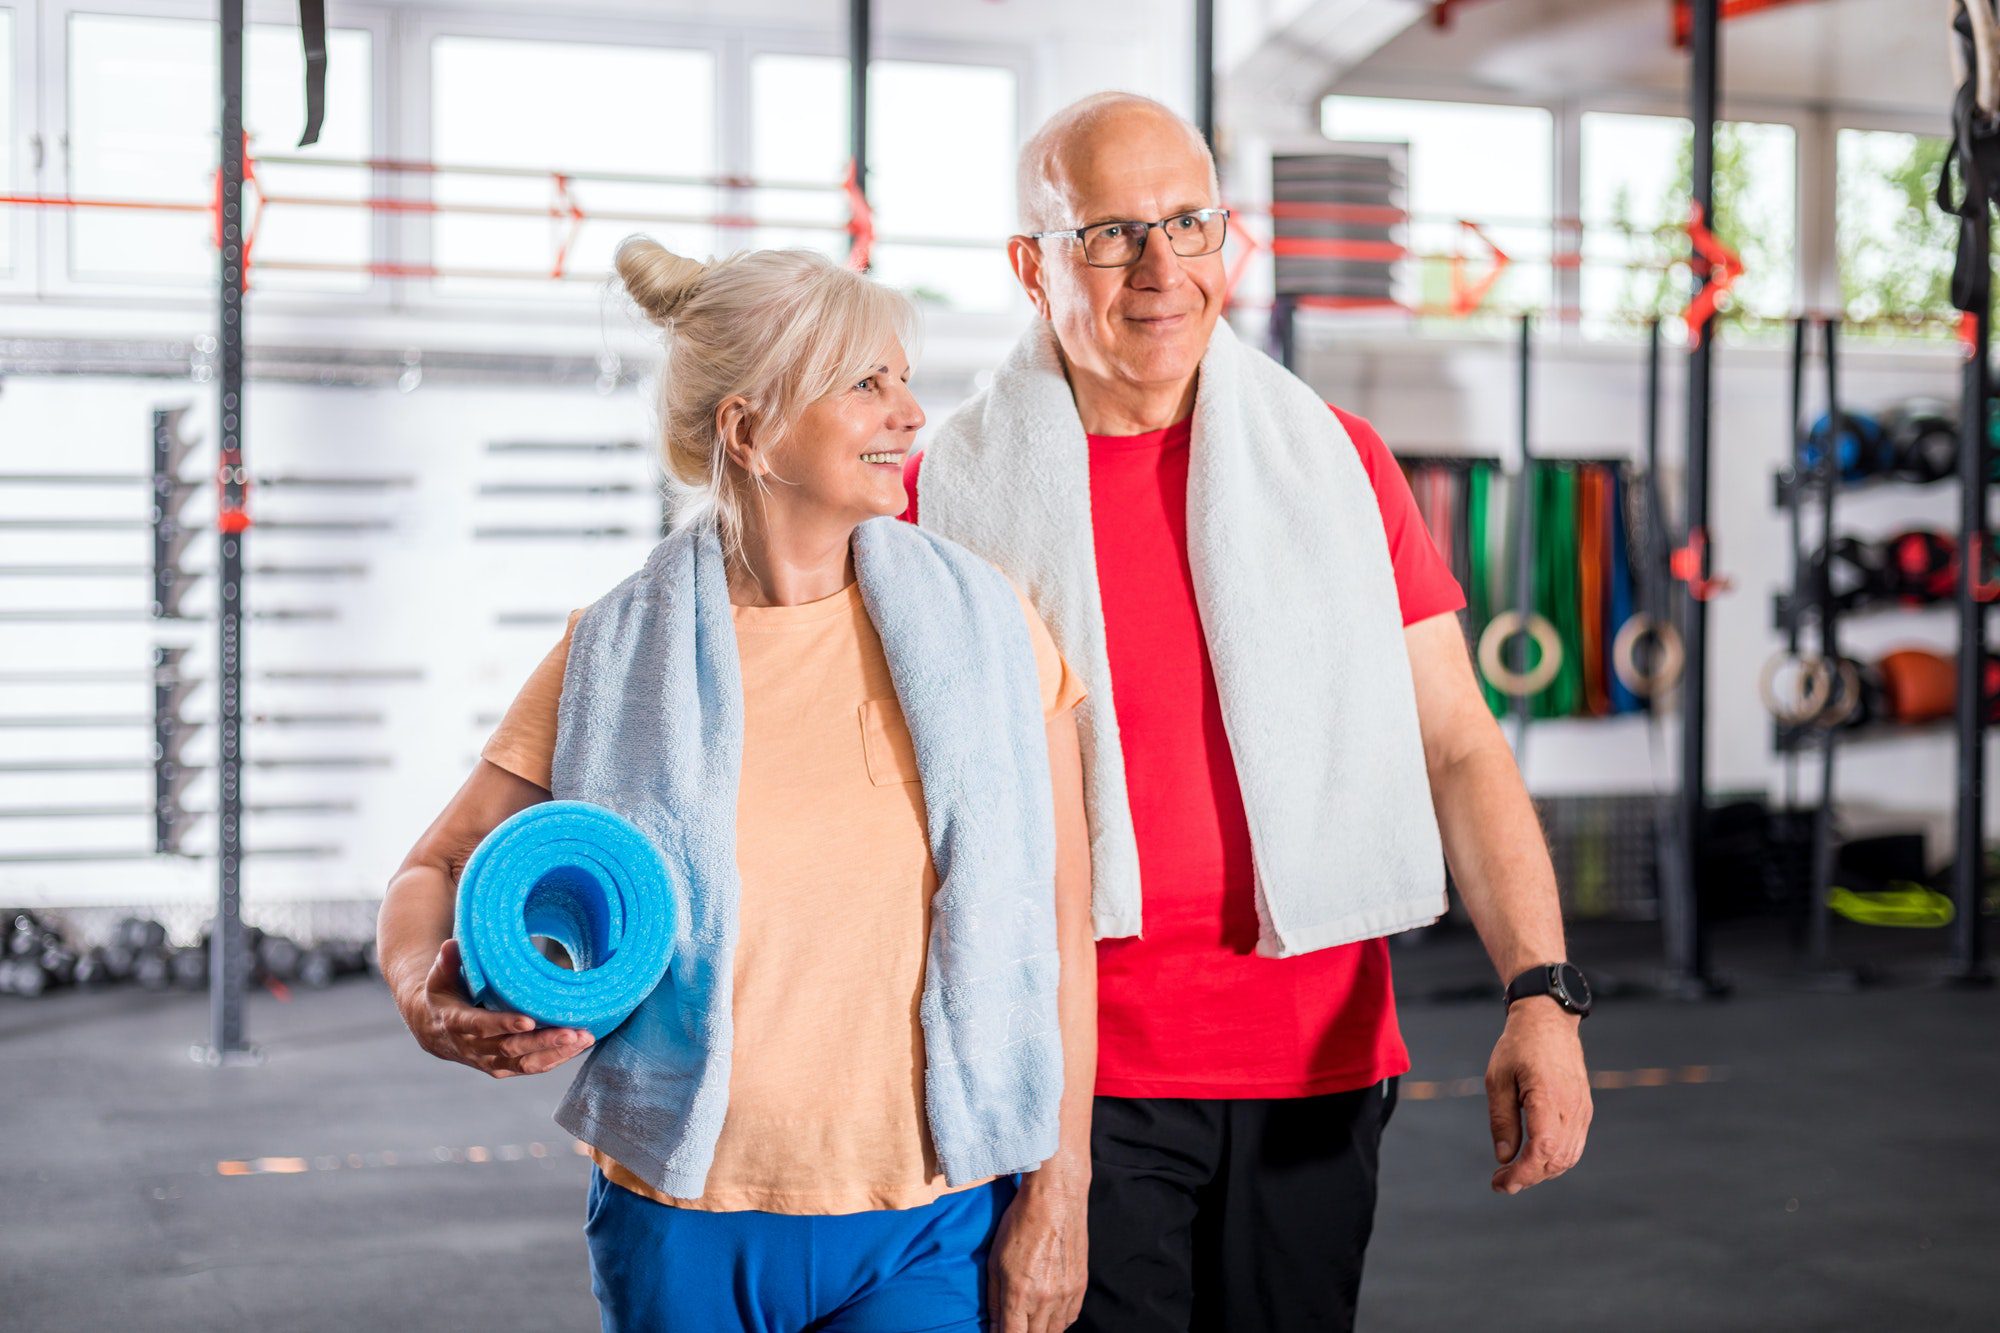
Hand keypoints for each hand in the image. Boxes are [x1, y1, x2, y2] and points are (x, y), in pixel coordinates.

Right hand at [397, 938, 593, 1078]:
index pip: (482, 1026)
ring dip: (557, 1052)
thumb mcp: (440, 976)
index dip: (504, 1024)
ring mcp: (490, 1061)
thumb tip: (452, 945)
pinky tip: (578, 1046)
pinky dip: (556, 1059)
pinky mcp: (503, 1068)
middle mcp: (474, 1048)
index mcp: (457, 1023)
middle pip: (511, 1048)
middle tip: (572, 1032)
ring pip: (525, 1063)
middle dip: (543, 1041)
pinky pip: (531, 1067)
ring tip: (585, 1038)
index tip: (529, 1020)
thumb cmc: (443, 994)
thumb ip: (448, 962)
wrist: (433, 1029)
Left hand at [988, 1168, 1088, 1331]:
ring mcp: (1066, 1294)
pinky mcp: (1080, 1286)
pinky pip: (1070, 1318)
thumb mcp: (994, 1261)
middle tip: (1014, 1324)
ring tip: (1030, 1322)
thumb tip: (993, 1328)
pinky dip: (1058, 1323)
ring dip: (1040, 1331)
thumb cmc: (1019, 1224)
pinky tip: (1048, 1315)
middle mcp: (1045, 1300)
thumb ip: (994, 1299)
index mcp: (1019, 1293)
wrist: (1055, 1199)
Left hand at [1486, 998, 1591, 1193]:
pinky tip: (1533, 1158)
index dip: (1523, 1172)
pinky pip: (1574, 1145)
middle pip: (1557, 1159)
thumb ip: (1502, 1120)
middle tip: (1501, 1181)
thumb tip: (1504, 1157)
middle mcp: (1572, 1107)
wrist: (1548, 1020)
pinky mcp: (1584, 1110)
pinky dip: (1555, 1158)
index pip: (1543, 1149)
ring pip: (1569, 1156)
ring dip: (1542, 1171)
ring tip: (1514, 1172)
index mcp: (1549, 1097)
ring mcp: (1582, 1110)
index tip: (1501, 1182)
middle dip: (1529, 1177)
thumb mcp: (1497, 1079)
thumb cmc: (1518, 1046)